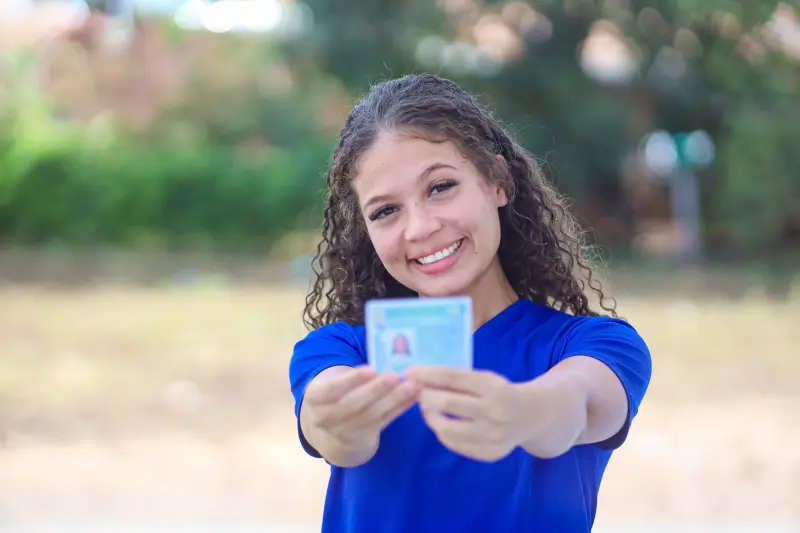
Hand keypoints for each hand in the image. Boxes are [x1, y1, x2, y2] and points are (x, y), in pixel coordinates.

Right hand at [302, 366, 418, 452]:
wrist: (333, 426)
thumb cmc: (337, 392)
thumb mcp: (333, 381)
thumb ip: (351, 373)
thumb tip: (383, 350)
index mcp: (315, 398)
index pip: (331, 390)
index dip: (350, 380)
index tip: (371, 369)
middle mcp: (326, 418)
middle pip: (351, 404)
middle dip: (375, 390)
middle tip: (394, 376)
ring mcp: (344, 431)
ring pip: (370, 415)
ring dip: (393, 399)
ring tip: (411, 385)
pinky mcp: (364, 437)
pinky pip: (384, 422)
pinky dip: (400, 408)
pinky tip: (413, 396)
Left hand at [405, 366, 525, 461]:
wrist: (531, 417)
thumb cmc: (501, 392)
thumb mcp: (486, 379)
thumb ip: (458, 379)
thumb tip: (420, 376)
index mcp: (494, 386)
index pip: (454, 378)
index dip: (428, 375)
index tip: (409, 372)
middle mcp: (494, 411)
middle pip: (447, 404)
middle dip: (425, 397)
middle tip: (416, 392)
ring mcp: (492, 436)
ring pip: (447, 429)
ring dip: (430, 417)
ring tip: (427, 409)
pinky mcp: (489, 453)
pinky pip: (455, 444)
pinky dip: (442, 432)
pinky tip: (442, 424)